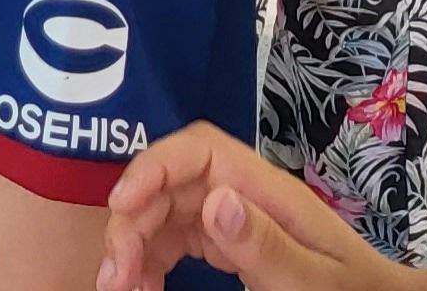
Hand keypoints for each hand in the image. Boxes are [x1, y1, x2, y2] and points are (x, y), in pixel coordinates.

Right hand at [100, 125, 403, 290]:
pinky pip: (177, 239)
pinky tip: (142, 285)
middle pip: (171, 185)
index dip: (153, 167)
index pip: (201, 150)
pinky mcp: (228, 241)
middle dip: (132, 222)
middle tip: (114, 279)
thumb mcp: (312, 281)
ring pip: (165, 212)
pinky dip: (150, 259)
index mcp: (269, 191)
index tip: (120, 206)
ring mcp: (236, 216)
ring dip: (133, 244)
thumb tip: (214, 199)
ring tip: (119, 288)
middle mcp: (246, 194)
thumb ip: (265, 244)